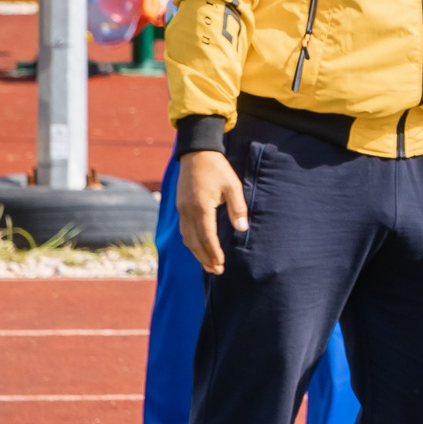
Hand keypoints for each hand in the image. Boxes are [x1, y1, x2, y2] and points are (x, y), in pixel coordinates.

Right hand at [177, 149, 246, 274]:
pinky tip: (198, 247)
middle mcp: (188, 211)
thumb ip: (237, 208)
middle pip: (194, 242)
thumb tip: (242, 228)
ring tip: (208, 264)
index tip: (221, 265)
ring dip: (197, 253)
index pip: (207, 237)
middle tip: (216, 270)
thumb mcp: (232, 186)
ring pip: (187, 238)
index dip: (214, 253)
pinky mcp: (180, 206)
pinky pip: (184, 230)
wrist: (196, 153)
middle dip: (205, 258)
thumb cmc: (217, 168)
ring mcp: (182, 209)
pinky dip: (191, 242)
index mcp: (201, 207)